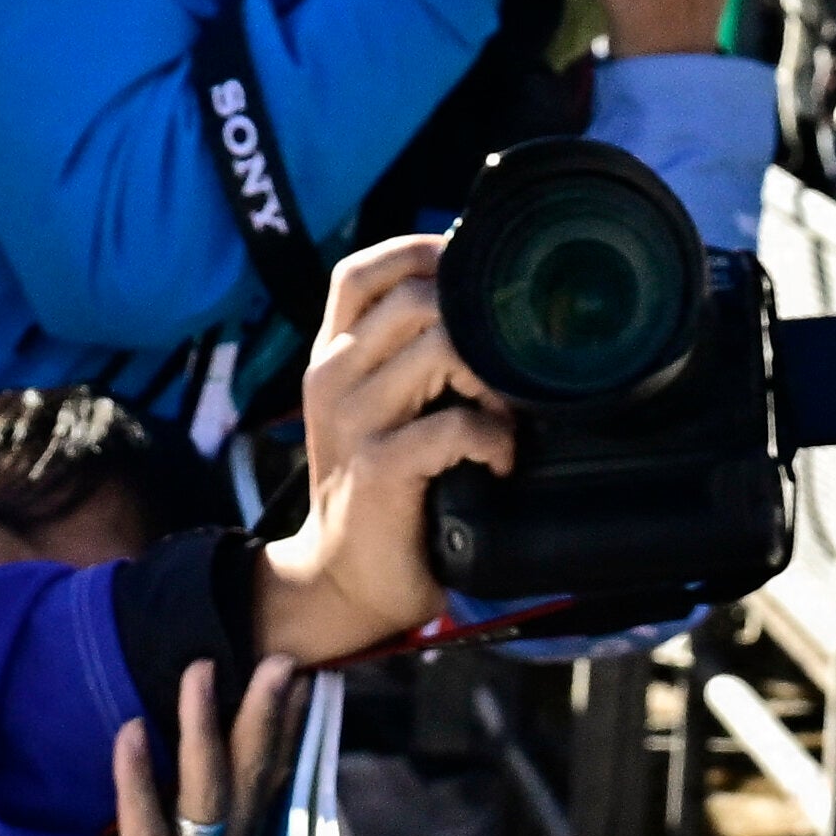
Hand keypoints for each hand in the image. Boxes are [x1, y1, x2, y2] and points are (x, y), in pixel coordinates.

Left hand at [27, 647, 307, 835]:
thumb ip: (173, 823)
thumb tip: (174, 753)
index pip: (264, 784)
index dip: (282, 729)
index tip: (301, 673)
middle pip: (248, 784)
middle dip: (263, 719)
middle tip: (280, 659)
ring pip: (205, 801)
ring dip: (203, 732)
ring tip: (201, 671)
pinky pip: (143, 834)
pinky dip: (138, 781)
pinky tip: (132, 733)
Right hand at [253, 236, 517, 665]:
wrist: (341, 580)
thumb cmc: (381, 487)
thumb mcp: (377, 409)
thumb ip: (406, 357)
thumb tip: (482, 303)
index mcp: (332, 355)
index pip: (363, 270)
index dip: (424, 254)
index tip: (476, 283)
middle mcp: (332, 377)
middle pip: (415, 299)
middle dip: (477, 326)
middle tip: (503, 372)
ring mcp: (352, 421)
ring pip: (441, 349)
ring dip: (494, 379)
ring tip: (503, 417)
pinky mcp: (378, 468)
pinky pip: (456, 425)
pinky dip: (495, 439)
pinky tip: (498, 462)